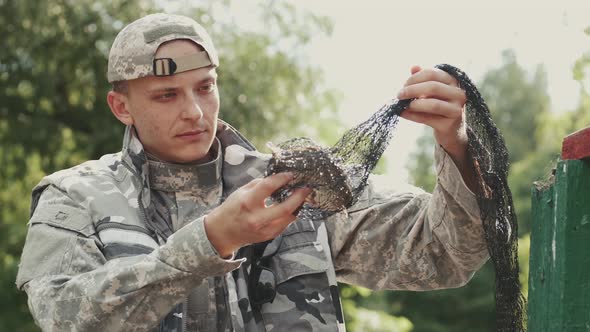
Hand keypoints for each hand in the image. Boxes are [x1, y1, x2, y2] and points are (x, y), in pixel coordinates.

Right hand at [204, 172, 310, 256]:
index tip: (290, 174)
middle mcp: (257, 218)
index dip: (282, 179)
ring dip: (297, 206)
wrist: (223, 232)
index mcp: (248, 202)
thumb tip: (277, 178)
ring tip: (301, 196)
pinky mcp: (269, 236)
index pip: (268, 187)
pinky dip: (291, 214)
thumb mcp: (241, 191)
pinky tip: (292, 207)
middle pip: (285, 207)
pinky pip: (286, 224)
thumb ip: (259, 184)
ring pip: (289, 217)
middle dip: (299, 196)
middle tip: (306, 188)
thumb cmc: (231, 209)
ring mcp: (264, 229)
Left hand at [397, 65, 476, 190]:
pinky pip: (428, 119)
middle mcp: (459, 94)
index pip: (433, 73)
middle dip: (412, 90)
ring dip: (414, 104)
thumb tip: (413, 67)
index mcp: (454, 81)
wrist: (451, 131)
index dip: (415, 78)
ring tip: (402, 105)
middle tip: (399, 95)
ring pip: (433, 104)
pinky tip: (402, 113)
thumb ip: (423, 78)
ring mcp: (457, 110)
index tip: (403, 84)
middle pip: (433, 87)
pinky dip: (412, 116)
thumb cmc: (438, 106)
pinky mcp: (450, 125)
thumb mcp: (431, 91)